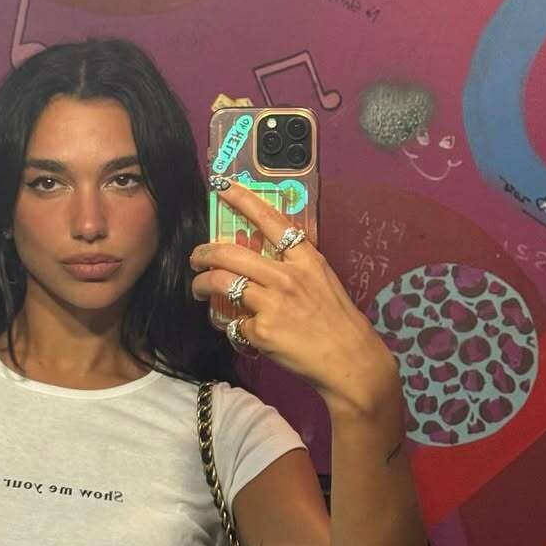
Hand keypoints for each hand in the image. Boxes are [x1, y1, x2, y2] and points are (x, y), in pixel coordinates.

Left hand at [189, 178, 399, 418]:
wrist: (350, 360)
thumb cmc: (337, 322)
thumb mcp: (322, 282)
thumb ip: (293, 268)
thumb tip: (258, 263)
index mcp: (306, 260)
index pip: (270, 221)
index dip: (244, 199)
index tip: (223, 186)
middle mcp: (286, 276)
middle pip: (230, 253)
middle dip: (204, 253)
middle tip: (196, 258)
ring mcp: (272, 303)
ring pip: (220, 283)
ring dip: (201, 286)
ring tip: (198, 290)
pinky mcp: (261, 331)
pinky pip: (233, 323)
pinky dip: (230, 326)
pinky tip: (236, 329)